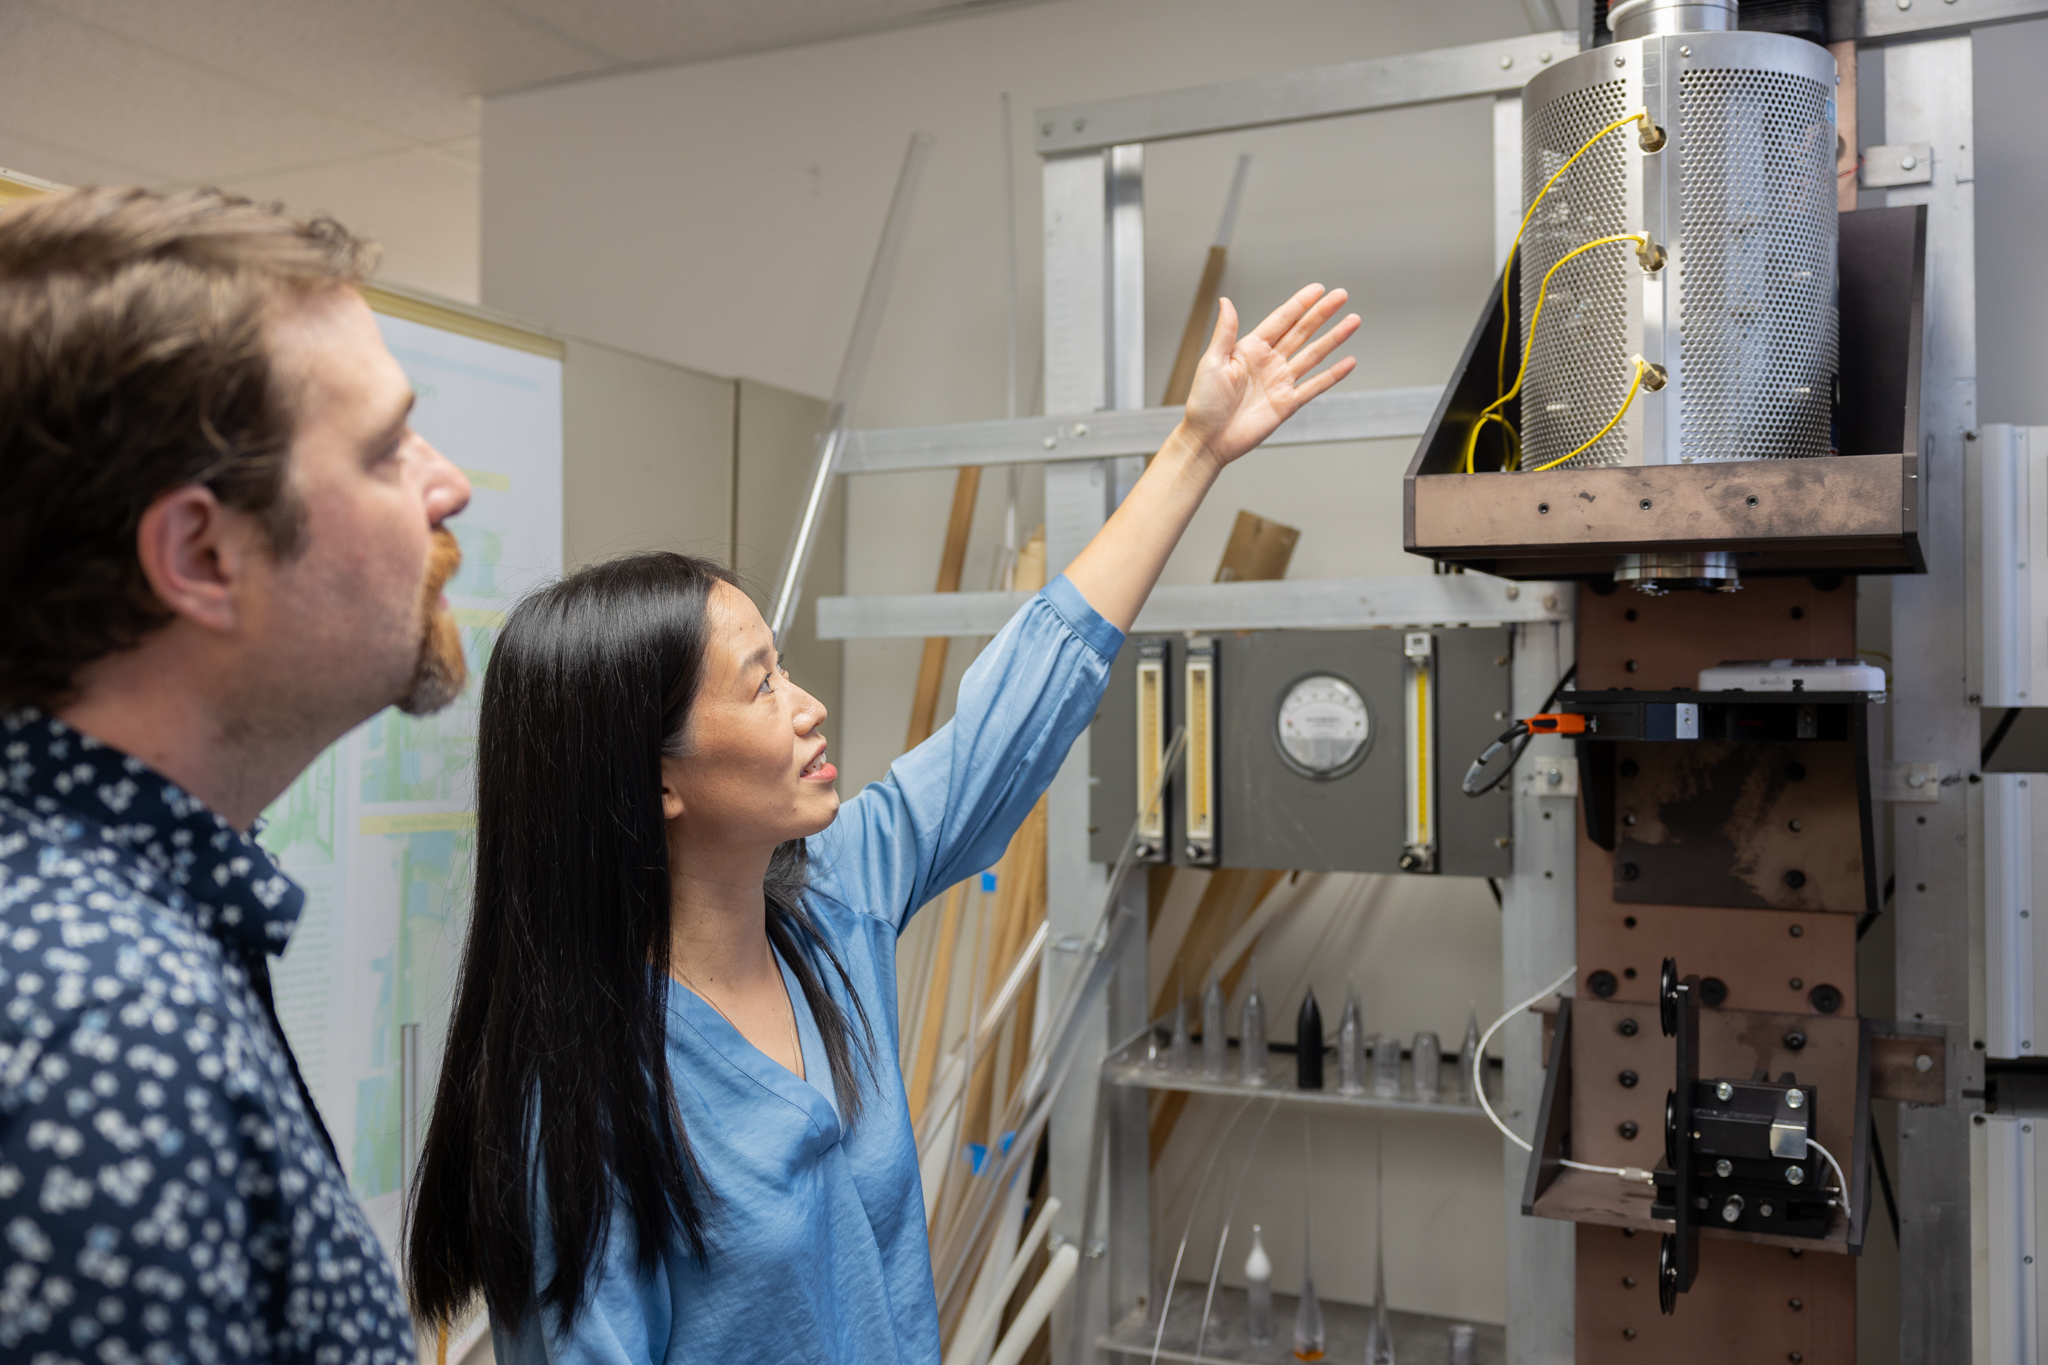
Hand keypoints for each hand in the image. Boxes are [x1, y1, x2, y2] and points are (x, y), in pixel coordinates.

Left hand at [1177, 285, 1359, 468]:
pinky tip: (1348, 362)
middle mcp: (1268, 362)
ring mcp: (1280, 382)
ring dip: (1333, 338)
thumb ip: (1225, 332)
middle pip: (1302, 332)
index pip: (1281, 320)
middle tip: (1341, 296)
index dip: (1300, 303)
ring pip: (1313, 355)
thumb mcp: (1211, 362)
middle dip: (1322, 313)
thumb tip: (1226, 301)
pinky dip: (1333, 375)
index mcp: (1250, 349)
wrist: (1208, 440)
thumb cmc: (1203, 403)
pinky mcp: (1287, 404)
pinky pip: (1315, 386)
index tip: (1318, 289)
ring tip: (1352, 322)